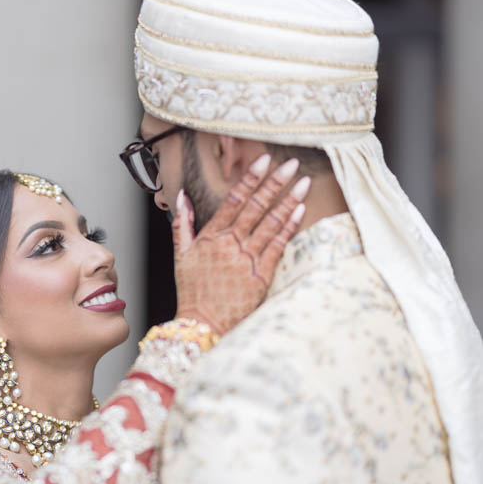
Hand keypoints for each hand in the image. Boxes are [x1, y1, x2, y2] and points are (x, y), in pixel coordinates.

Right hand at [173, 155, 308, 334]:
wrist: (201, 323)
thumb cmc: (192, 291)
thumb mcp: (180, 255)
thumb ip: (182, 224)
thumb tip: (183, 197)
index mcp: (211, 236)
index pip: (234, 199)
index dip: (251, 178)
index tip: (264, 160)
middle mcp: (230, 243)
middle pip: (257, 206)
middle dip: (275, 182)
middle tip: (292, 163)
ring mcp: (247, 259)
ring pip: (271, 223)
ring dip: (289, 201)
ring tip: (303, 183)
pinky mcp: (260, 275)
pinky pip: (278, 246)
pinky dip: (290, 227)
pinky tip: (301, 211)